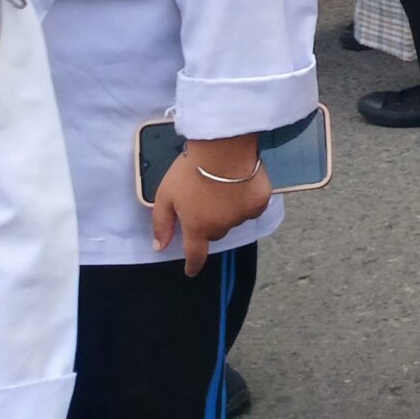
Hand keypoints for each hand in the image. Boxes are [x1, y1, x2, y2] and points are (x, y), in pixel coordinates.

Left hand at [151, 139, 272, 275]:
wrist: (223, 148)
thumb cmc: (189, 171)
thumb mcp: (165, 196)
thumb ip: (162, 224)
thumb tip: (159, 247)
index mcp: (198, 227)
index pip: (196, 254)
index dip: (193, 264)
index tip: (191, 270)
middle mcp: (222, 226)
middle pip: (215, 233)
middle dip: (209, 223)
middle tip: (204, 202)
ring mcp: (244, 215)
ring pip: (234, 220)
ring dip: (228, 211)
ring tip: (223, 188)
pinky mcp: (260, 202)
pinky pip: (252, 208)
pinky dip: (246, 201)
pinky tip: (241, 185)